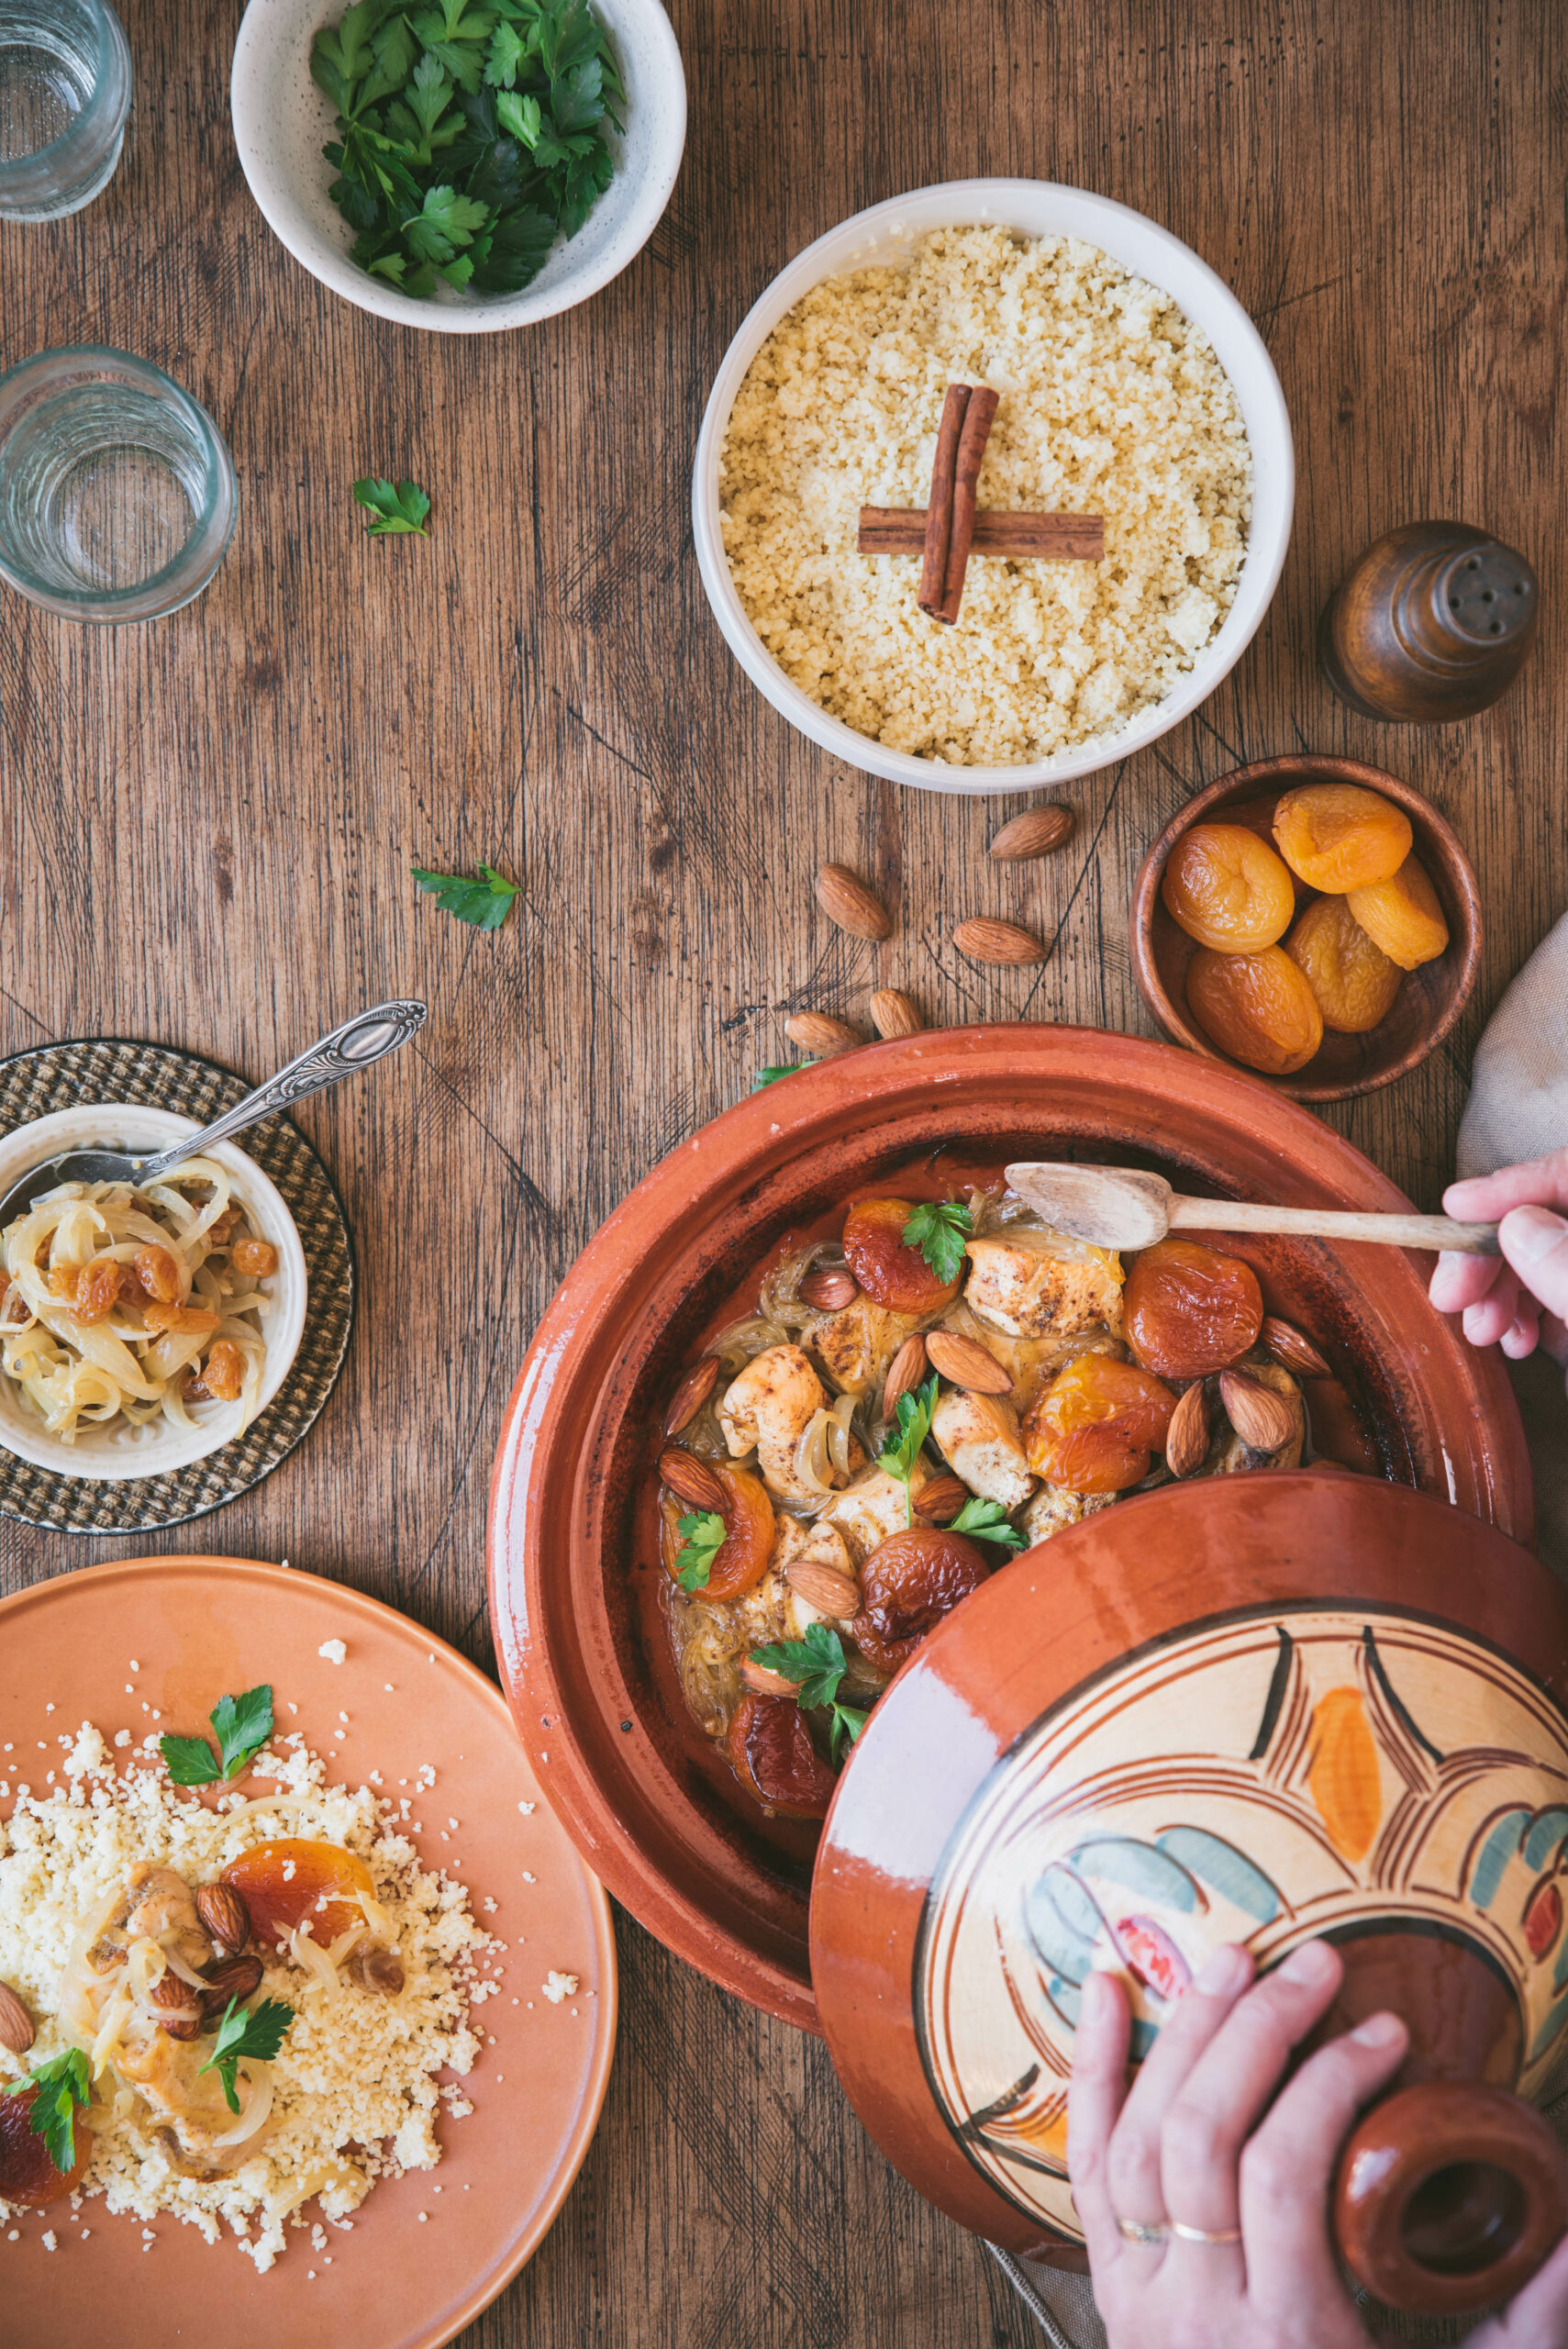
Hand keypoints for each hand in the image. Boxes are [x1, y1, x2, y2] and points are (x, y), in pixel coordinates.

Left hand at [1066, 1938, 1567, 2346]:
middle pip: (1202, 2139)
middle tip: (1315, 1965)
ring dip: (1186, 2037)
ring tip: (1236, 1960)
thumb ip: (1523, 2321)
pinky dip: (1091, 2071)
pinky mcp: (1110, 2284)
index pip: (1283, 2176)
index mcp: (1291, 2336)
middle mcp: (1200, 2314)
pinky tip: (1106, 1992)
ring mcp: (1141, 2297)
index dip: (1328, 2085)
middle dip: (1257, 2034)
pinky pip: (1083, 2165)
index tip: (1385, 2031)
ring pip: (1138, 2140)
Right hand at [1429, 1150, 1567, 1391]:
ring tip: (1483, 1330)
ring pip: (1541, 1264)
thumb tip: (1519, 1226)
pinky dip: (1521, 1319)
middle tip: (1452, 1293)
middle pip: (1545, 1222)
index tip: (1456, 1205)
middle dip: (1491, 1253)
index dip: (1512, 1186)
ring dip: (1498, 1291)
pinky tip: (1511, 1342)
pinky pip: (1551, 1307)